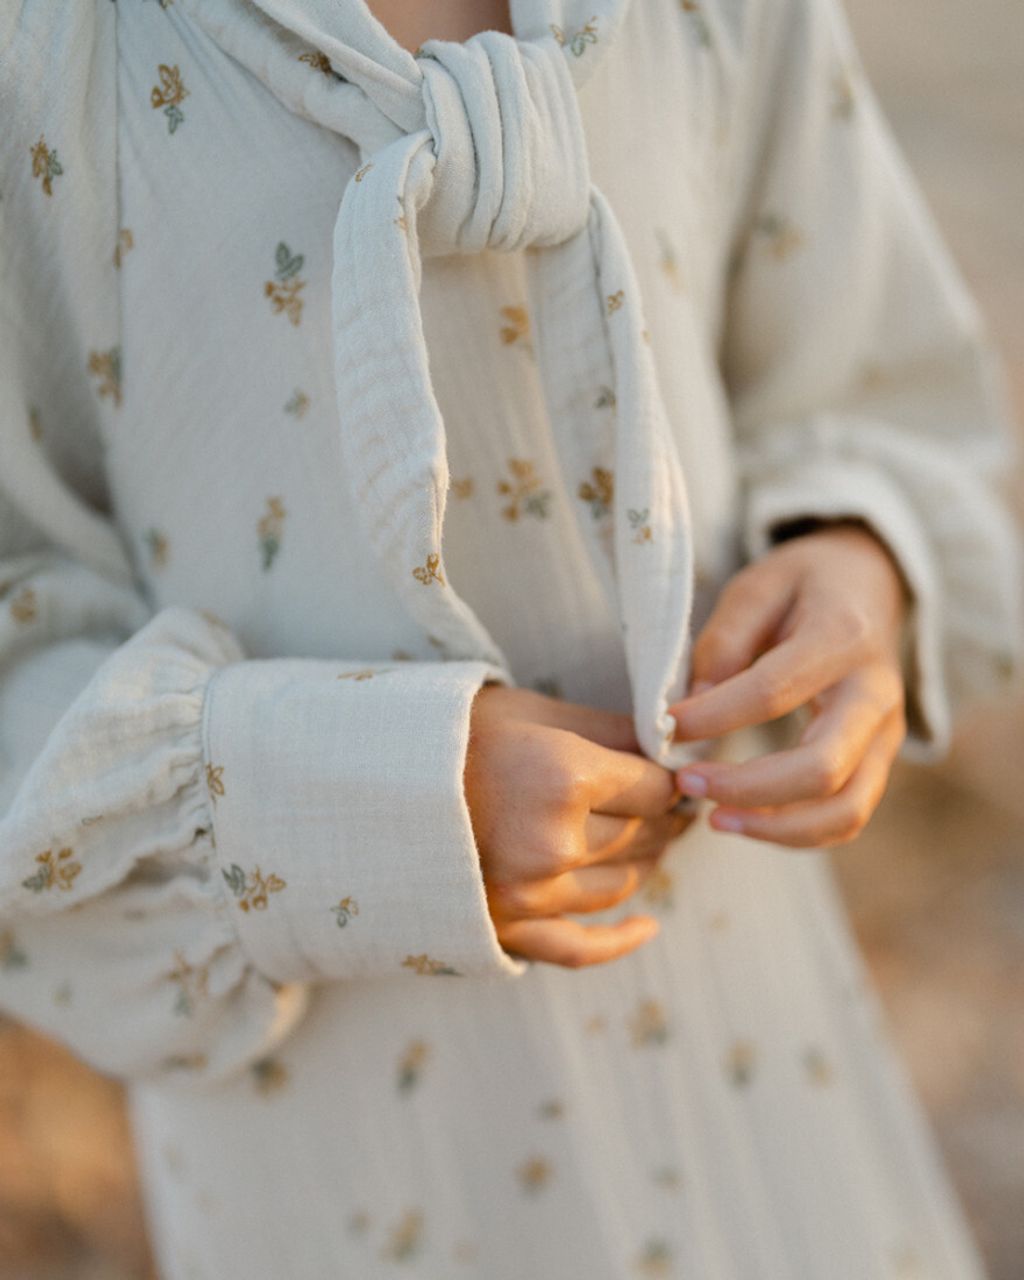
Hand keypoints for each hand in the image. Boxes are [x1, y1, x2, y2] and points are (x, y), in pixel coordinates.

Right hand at [465, 684, 696, 967]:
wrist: (364, 783)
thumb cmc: (447, 733)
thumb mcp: (528, 711)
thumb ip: (606, 729)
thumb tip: (669, 745)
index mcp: (563, 776)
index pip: (653, 787)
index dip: (668, 778)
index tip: (672, 772)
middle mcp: (553, 842)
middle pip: (643, 834)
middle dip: (663, 815)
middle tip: (670, 802)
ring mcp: (530, 894)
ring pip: (621, 883)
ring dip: (647, 860)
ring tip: (651, 839)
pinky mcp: (508, 929)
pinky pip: (580, 948)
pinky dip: (620, 941)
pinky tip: (648, 927)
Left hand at [668, 522, 910, 847]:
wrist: (870, 584)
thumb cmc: (804, 584)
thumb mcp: (757, 585)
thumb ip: (724, 642)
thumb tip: (690, 712)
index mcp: (843, 637)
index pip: (774, 692)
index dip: (714, 717)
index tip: (664, 729)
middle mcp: (877, 692)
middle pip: (822, 767)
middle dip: (748, 788)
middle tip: (688, 785)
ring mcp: (887, 733)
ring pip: (847, 809)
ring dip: (777, 828)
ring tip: (715, 819)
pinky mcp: (881, 760)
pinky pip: (848, 816)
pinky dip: (798, 833)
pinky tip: (747, 821)